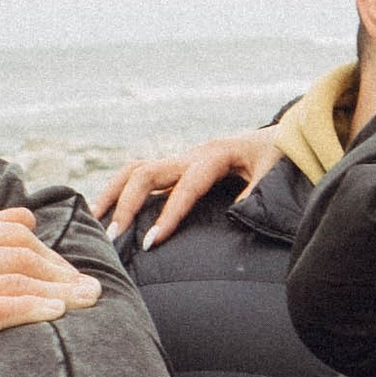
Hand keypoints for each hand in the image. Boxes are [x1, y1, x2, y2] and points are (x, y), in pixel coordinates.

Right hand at [0, 210, 102, 376]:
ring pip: (17, 280)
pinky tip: (58, 313)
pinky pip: (1, 308)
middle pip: (21, 255)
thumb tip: (29, 216)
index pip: (14, 235)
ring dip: (61, 291)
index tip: (75, 274)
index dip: (52, 254)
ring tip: (88, 301)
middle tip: (93, 289)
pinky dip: (34, 308)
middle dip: (63, 273)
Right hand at [89, 127, 290, 247]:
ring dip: (113, 193)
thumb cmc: (275, 155)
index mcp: (214, 156)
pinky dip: (121, 190)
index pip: (185, 188)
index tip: (150, 242)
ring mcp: (181, 159)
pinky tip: (107, 210)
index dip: (167, 215)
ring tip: (94, 220)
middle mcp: (191, 155)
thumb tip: (234, 217)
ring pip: (136, 169)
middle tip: (112, 236)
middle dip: (126, 203)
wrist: (281, 134)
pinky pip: (142, 174)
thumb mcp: (272, 173)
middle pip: (146, 172)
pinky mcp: (178, 166)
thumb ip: (255, 194)